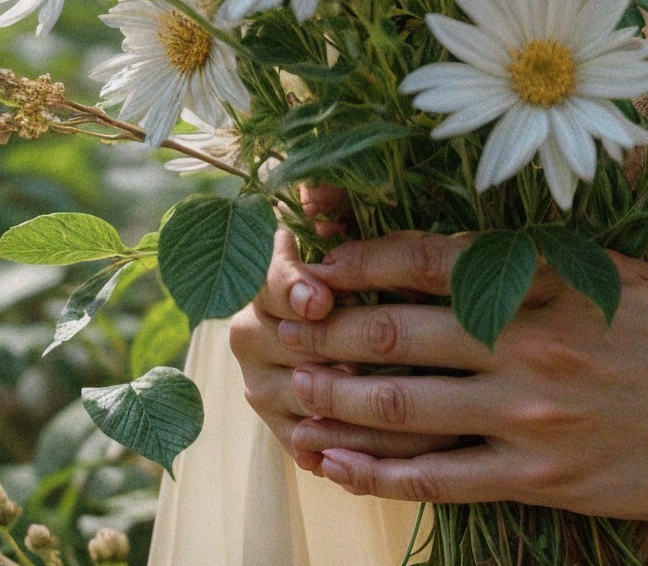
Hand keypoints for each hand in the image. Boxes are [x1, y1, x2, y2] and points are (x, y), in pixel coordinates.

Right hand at [228, 190, 402, 461]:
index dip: (292, 289)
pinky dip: (343, 454)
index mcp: (260, 280)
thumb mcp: (342, 222)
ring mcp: (261, 385)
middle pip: (284, 349)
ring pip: (301, 403)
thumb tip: (320, 189)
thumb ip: (332, 203)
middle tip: (374, 365)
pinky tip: (379, 458)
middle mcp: (249, 333)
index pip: (265, 283)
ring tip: (398, 412)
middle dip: (330, 356)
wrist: (332, 320)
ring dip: (348, 410)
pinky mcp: (280, 428)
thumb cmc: (349, 256)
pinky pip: (309, 447)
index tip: (322, 299)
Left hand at [280, 231, 647, 519]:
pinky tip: (337, 458)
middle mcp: (533, 339)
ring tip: (288, 387)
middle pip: (400, 327)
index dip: (360, 257)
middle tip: (277, 323)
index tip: (315, 258)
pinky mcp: (541, 476)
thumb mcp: (620, 266)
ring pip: (405, 403)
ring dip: (335, 395)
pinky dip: (377, 467)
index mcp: (553, 274)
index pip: (431, 256)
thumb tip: (464, 242)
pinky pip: (437, 476)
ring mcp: (533, 414)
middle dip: (327, 327)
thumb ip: (543, 256)